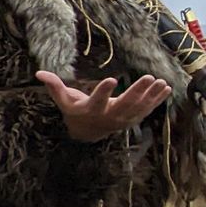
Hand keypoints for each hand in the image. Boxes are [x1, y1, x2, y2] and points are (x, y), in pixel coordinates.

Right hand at [36, 72, 170, 142]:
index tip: (111, 79)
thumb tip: (39, 73)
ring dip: (151, 95)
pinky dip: (157, 100)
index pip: (97, 100)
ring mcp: (123, 119)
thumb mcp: (64, 101)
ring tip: (161, 81)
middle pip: (125, 104)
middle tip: (148, 77)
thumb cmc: (75, 112)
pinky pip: (147, 110)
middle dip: (138, 91)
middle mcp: (110, 116)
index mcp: (92, 110)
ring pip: (139, 107)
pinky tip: (166, 88)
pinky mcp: (133, 119)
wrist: (89, 134)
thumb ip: (54, 87)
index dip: (103, 91)